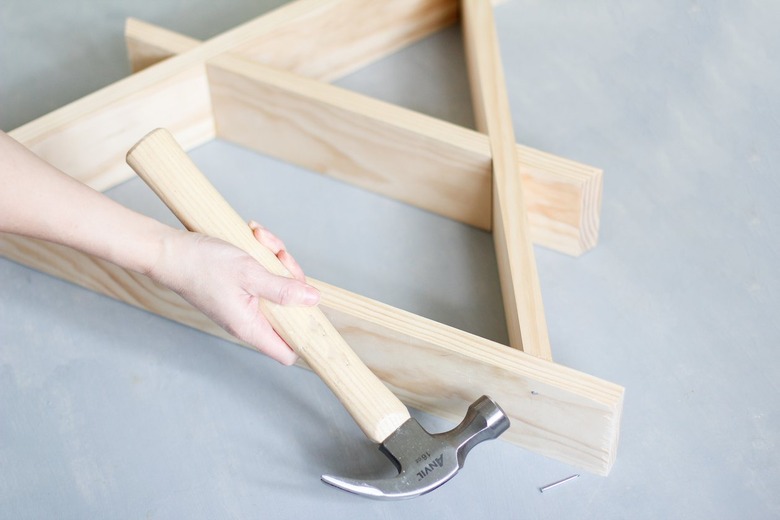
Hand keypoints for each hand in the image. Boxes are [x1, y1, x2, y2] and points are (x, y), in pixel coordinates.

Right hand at [149, 223, 319, 365]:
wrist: (168, 250)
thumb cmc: (201, 265)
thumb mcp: (249, 273)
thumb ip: (282, 289)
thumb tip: (312, 300)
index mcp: (250, 327)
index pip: (288, 351)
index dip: (305, 336)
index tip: (313, 310)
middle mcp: (248, 320)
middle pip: (290, 309)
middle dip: (291, 278)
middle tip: (279, 256)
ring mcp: (244, 303)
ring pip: (278, 285)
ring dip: (276, 259)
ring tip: (262, 238)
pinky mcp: (239, 287)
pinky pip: (263, 274)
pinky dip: (263, 254)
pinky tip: (255, 236)